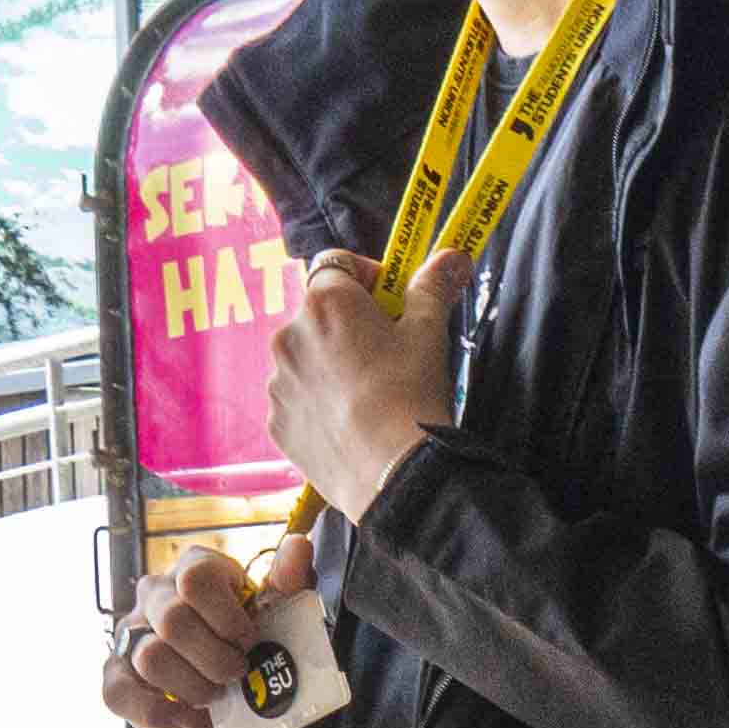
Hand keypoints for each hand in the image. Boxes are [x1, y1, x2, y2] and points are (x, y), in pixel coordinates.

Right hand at [108, 532, 305, 727]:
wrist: (251, 725)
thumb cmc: (264, 665)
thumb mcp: (287, 626)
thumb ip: (291, 584)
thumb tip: (298, 545)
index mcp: (198, 572)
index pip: (196, 576)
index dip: (226, 616)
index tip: (250, 641)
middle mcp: (158, 595)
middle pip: (174, 618)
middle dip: (215, 659)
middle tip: (238, 674)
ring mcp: (133, 635)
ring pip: (151, 656)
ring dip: (193, 687)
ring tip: (216, 697)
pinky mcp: (118, 676)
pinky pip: (118, 692)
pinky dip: (156, 712)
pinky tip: (186, 718)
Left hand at [270, 249, 467, 522]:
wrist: (392, 473)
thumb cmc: (411, 395)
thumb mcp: (428, 334)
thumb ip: (432, 287)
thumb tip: (452, 254)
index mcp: (325, 303)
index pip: (337, 264)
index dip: (366, 276)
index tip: (390, 299)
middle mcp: (289, 334)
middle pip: (320, 313)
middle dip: (349, 324)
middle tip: (386, 353)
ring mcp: (278, 380)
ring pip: (306, 357)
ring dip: (330, 363)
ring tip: (368, 394)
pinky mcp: (276, 420)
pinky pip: (297, 398)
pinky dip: (318, 402)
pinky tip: (350, 422)